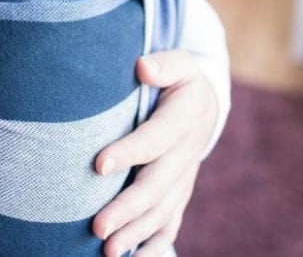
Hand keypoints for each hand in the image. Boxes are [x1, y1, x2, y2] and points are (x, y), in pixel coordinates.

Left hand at [93, 50, 218, 255]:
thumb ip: (163, 64)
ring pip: (162, 211)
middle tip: (98, 226)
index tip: (100, 164)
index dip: (130, 151)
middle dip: (128, 208)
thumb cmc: (177, 79)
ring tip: (108, 250)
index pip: (156, 137)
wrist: (204, 105)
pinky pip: (169, 224)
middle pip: (157, 185)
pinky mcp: (179, 194)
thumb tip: (143, 67)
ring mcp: (183, 178)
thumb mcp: (178, 63)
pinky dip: (154, 246)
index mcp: (185, 118)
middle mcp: (186, 153)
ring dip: (136, 233)